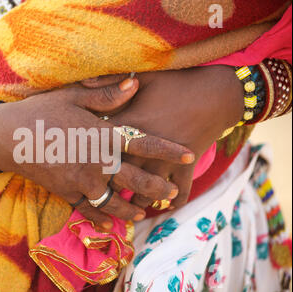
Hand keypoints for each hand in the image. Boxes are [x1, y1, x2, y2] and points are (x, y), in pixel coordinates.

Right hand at [0, 78, 194, 228]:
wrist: (7, 137)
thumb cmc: (41, 113)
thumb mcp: (73, 96)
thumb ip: (106, 95)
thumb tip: (135, 83)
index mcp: (101, 136)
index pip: (142, 143)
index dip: (167, 149)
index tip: (188, 154)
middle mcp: (96, 163)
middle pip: (136, 180)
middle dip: (158, 187)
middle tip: (171, 192)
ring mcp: (82, 183)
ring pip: (116, 202)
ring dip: (134, 209)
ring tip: (147, 211)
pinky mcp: (67, 195)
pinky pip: (90, 212)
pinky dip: (103, 220)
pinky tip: (113, 226)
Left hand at [82, 66, 243, 208]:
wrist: (218, 92)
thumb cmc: (178, 82)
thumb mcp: (144, 77)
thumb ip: (111, 82)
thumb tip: (82, 82)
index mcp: (131, 126)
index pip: (102, 147)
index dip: (88, 157)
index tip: (79, 165)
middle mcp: (145, 149)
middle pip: (120, 175)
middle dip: (106, 188)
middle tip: (95, 194)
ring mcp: (167, 161)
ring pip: (146, 191)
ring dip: (136, 202)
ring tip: (127, 208)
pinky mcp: (187, 167)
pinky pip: (180, 192)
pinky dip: (174, 203)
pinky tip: (164, 207)